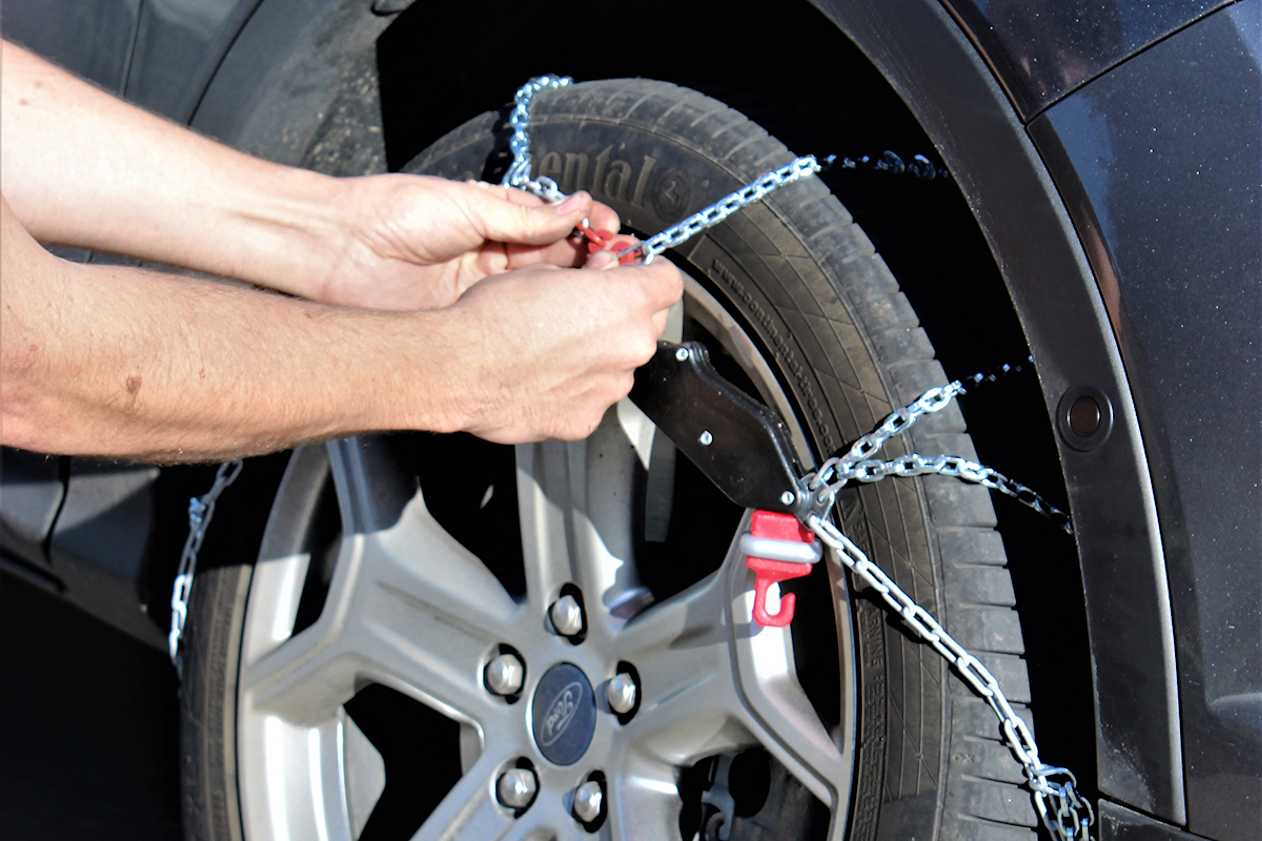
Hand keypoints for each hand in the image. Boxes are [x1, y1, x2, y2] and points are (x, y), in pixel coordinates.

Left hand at [317, 174, 619, 309]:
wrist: (338, 251)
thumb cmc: (394, 213)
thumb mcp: (470, 205)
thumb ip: (526, 216)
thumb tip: (578, 208)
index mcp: (499, 220)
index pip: (559, 227)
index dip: (589, 232)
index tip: (616, 238)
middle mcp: (496, 256)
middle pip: (558, 264)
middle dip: (589, 266)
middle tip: (616, 272)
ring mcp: (484, 291)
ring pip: (540, 296)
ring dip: (570, 297)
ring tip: (599, 298)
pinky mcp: (468, 320)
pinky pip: (511, 323)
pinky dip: (539, 326)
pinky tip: (562, 325)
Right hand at [440, 252, 684, 442]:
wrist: (460, 369)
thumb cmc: (494, 317)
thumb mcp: (545, 271)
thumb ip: (591, 276)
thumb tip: (605, 276)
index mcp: (625, 302)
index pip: (669, 281)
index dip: (649, 273)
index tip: (634, 273)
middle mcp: (629, 347)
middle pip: (649, 323)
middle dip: (625, 313)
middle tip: (587, 308)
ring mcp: (611, 387)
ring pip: (622, 362)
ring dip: (602, 352)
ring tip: (557, 345)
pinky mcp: (588, 418)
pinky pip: (596, 395)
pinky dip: (580, 385)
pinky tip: (548, 375)